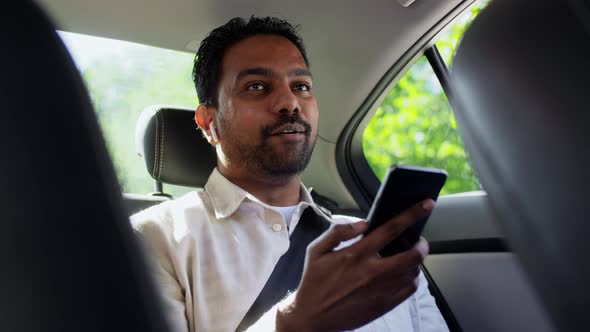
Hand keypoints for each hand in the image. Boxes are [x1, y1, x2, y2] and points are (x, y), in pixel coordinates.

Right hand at [276, 199, 433, 331]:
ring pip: (414, 273)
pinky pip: (409, 290)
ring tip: (408, 257)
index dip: (411, 214)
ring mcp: (381, 290)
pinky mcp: (384, 305)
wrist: (312, 316)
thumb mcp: (316, 250)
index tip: (426, 204)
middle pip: (412, 255)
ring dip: (416, 262)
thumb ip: (338, 232)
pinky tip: (402, 274)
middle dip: (422, 244)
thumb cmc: (314, 281)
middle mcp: (372, 272)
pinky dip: (412, 279)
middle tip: (419, 240)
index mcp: (356, 254)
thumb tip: (363, 222)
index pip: (390, 229)